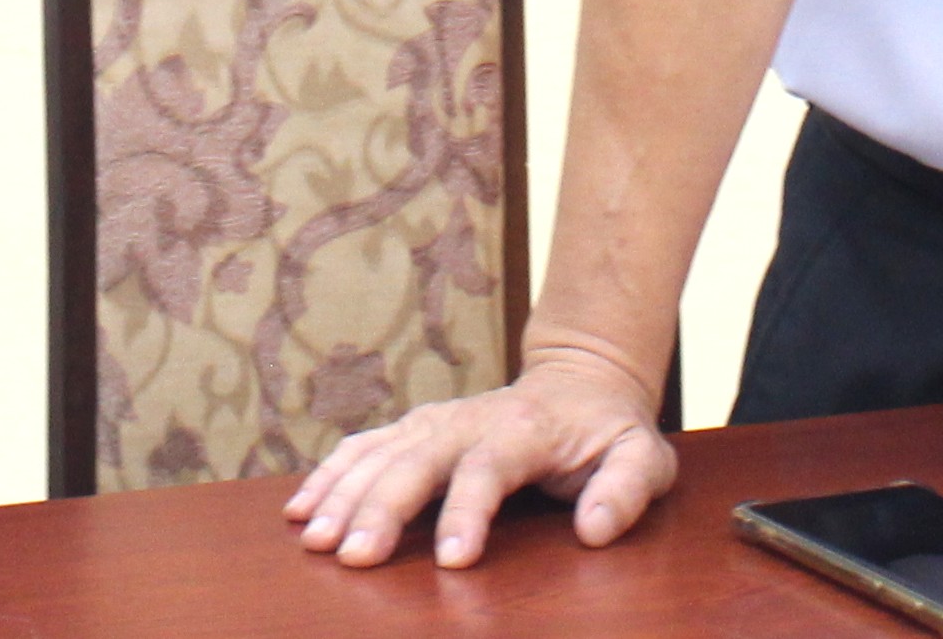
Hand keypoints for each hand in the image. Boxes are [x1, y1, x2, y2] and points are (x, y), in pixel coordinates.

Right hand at [284, 337, 675, 568]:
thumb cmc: (609, 430)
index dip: (469, 513)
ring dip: (343, 494)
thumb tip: (597, 531)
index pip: (488, 469)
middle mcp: (469, 420)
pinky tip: (300, 509)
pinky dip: (329, 475)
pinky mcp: (415, 429)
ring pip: (380, 453)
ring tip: (314, 539)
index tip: (455, 562)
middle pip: (417, 460)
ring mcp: (436, 421)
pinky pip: (364, 447)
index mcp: (523, 429)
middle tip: (352, 556)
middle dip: (381, 508)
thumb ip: (626, 490)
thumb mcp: (642, 457)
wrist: (580, 380)